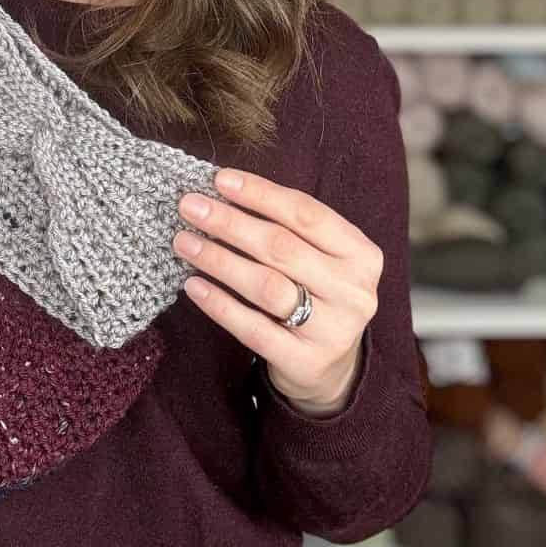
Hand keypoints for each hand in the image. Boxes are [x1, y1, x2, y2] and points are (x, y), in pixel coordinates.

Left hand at [173, 167, 381, 415]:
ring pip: (266, 286)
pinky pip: (253, 328)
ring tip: (184, 242)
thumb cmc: (316, 293)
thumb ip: (285, 227)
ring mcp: (333, 329)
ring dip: (219, 260)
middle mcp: (354, 291)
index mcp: (361, 254)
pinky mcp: (305, 362)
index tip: (220, 180)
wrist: (332, 366)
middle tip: (190, 207)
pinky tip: (193, 286)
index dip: (261, 194)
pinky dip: (219, 304)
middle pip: (282, 247)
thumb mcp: (318, 257)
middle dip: (230, 223)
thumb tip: (223, 192)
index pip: (306, 213)